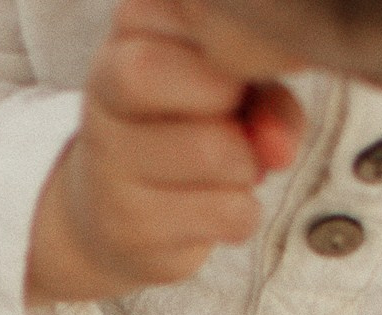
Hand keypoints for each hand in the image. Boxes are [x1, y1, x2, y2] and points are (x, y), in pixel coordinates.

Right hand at [28, 0, 303, 303]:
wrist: (110, 215)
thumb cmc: (184, 130)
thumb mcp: (234, 86)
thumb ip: (268, 91)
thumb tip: (276, 146)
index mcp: (132, 32)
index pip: (199, 15)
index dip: (241, 48)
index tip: (239, 74)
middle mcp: (104, 91)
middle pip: (192, 80)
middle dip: (229, 102)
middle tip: (227, 118)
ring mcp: (108, 164)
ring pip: (220, 152)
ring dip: (246, 166)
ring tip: (223, 169)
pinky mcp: (128, 227)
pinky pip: (227, 212)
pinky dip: (240, 213)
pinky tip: (211, 206)